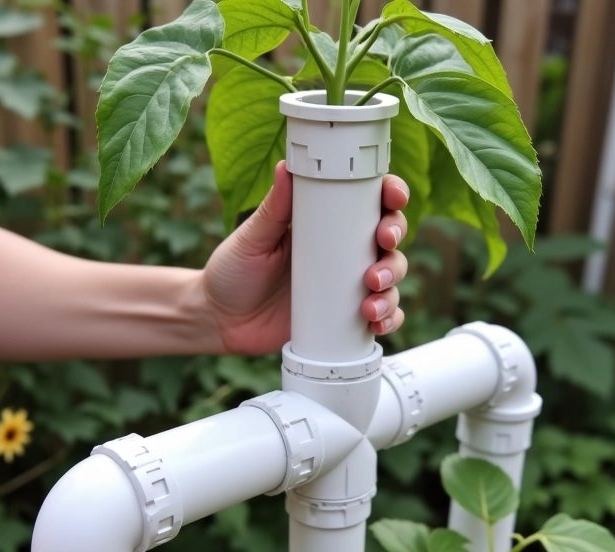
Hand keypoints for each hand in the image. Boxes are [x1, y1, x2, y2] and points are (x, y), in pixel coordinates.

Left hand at [203, 161, 408, 355]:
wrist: (220, 321)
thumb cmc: (232, 272)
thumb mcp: (251, 239)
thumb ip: (272, 208)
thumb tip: (286, 165)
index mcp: (323, 222)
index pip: (367, 201)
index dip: (390, 194)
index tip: (393, 196)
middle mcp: (341, 251)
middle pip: (388, 238)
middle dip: (394, 240)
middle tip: (382, 245)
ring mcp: (345, 286)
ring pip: (390, 278)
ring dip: (392, 285)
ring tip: (370, 298)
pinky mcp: (343, 319)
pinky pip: (379, 316)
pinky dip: (388, 318)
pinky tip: (377, 323)